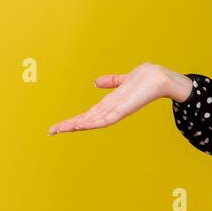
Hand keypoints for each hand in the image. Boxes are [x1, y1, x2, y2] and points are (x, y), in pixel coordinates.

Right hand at [47, 62, 188, 135]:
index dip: (72, 120)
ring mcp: (117, 110)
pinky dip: (94, 122)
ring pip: (93, 121)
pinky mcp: (124, 109)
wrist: (161, 78)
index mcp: (109, 104)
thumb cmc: (145, 79)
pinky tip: (82, 124)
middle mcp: (111, 109)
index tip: (56, 126)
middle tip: (50, 131)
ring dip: (77, 125)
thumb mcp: (123, 80)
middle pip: (86, 120)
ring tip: (61, 129)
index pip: (87, 114)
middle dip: (68, 125)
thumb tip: (95, 82)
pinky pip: (107, 118)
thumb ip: (110, 82)